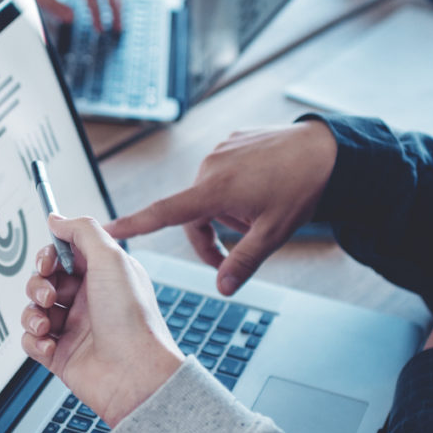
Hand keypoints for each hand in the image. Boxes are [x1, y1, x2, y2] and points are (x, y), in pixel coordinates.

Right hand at [20, 214, 183, 426]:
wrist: (135, 374)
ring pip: (33, 309)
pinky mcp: (60, 354)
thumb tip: (57, 219)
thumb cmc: (132, 319)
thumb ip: (82, 231)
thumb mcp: (111, 259)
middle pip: (44, 281)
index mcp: (103, 276)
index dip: (50, 256)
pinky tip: (51, 344)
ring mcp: (73, 328)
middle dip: (38, 285)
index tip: (47, 261)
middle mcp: (88, 300)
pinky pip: (31, 340)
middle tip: (50, 295)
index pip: (64, 255)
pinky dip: (34, 341)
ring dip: (32, 313)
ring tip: (47, 323)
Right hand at [108, 121, 337, 295]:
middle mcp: (210, 166)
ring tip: (259, 213)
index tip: (104, 228)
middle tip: (238, 252)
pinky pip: (221, 175)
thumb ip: (244, 263)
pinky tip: (262, 191)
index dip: (132, 224)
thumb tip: (223, 289)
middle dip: (211, 237)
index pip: (163, 213)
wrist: (328, 149)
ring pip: (208, 196)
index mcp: (215, 190)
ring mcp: (220, 152)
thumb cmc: (302, 188)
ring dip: (224, 213)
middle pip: (192, 215)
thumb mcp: (275, 233)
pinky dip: (234, 190)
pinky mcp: (230, 142)